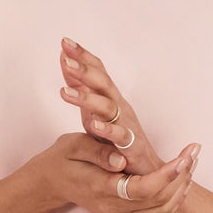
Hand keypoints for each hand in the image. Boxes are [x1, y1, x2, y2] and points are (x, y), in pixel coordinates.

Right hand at [38, 133, 198, 212]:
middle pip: (159, 201)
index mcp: (101, 189)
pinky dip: (174, 198)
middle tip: (193, 151)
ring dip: (182, 187)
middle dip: (181, 176)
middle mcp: (113, 209)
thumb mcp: (75, 145)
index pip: (143, 189)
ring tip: (191, 161)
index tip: (183, 156)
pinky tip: (182, 178)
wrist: (52, 181)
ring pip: (163, 211)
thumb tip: (121, 160)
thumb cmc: (64, 158)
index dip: (167, 174)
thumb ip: (98, 152)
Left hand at [58, 37, 166, 177]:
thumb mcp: (95, 112)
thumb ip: (81, 89)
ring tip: (64, 93)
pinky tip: (93, 125)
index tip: (64, 41)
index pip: (98, 71)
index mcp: (111, 99)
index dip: (83, 56)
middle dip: (84, 70)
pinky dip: (106, 130)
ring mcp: (126, 126)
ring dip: (86, 98)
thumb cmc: (118, 142)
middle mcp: (120, 107)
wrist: (147, 171)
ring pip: (107, 107)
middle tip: (65, 58)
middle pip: (103, 83)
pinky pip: (119, 136)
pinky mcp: (131, 146)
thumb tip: (64, 62)